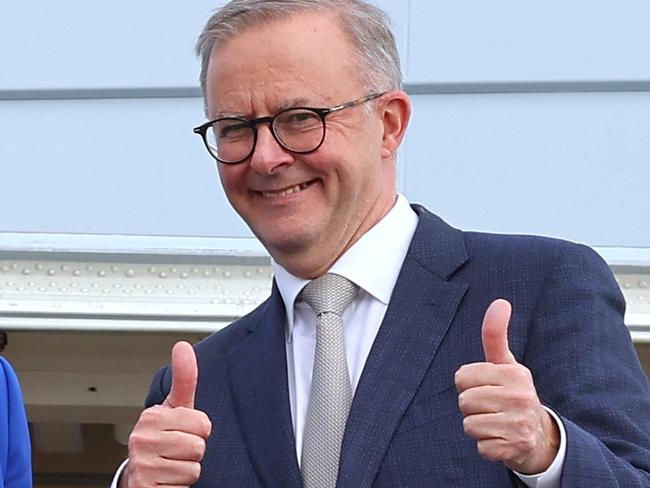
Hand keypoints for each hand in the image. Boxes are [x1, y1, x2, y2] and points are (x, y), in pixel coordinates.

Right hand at [120, 341, 211, 487]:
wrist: (140, 478)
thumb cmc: (163, 439)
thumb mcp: (175, 408)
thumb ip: (184, 379)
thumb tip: (183, 346)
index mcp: (152, 416)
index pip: (203, 423)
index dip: (199, 431)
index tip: (183, 432)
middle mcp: (142, 439)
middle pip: (199, 446)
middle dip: (193, 452)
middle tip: (177, 452)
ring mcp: (141, 464)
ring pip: (193, 468)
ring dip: (186, 471)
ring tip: (171, 466)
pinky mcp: (144, 487)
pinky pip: (183, 486)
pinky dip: (179, 487)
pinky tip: (166, 481)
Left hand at [454, 299, 558, 473]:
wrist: (538, 436)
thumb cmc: (512, 393)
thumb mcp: (505, 364)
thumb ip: (495, 334)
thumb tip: (500, 302)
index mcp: (515, 374)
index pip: (462, 377)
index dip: (468, 383)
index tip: (486, 386)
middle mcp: (520, 397)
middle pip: (464, 401)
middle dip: (472, 406)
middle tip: (491, 407)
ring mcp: (519, 424)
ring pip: (469, 424)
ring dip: (477, 426)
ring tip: (496, 422)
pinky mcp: (514, 448)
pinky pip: (480, 446)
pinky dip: (486, 445)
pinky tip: (501, 439)